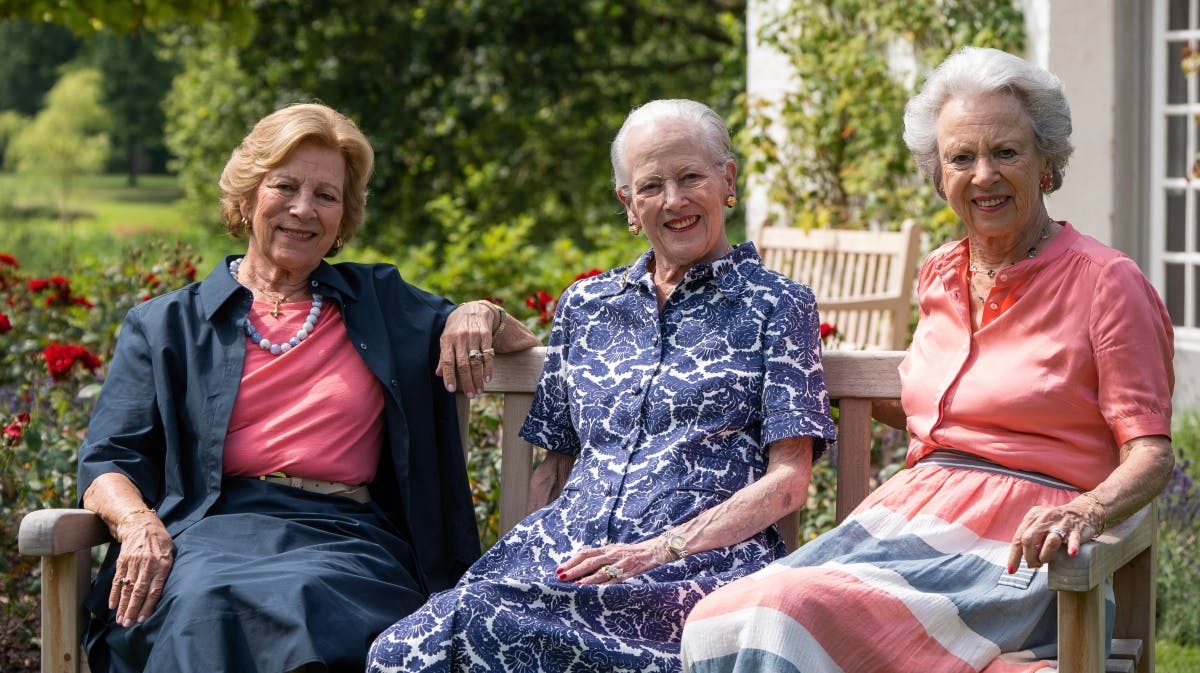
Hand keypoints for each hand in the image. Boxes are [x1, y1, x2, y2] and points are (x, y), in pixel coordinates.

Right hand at [109, 511, 173, 626]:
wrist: (142, 525)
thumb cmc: (160, 543)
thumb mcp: (170, 555)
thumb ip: (165, 574)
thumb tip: (162, 595)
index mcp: (162, 565)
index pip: (154, 589)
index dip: (148, 605)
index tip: (143, 620)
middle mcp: (147, 564)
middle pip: (138, 591)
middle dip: (133, 610)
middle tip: (128, 625)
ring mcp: (133, 563)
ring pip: (127, 588)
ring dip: (123, 606)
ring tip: (120, 620)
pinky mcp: (122, 561)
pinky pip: (117, 580)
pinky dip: (114, 594)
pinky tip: (112, 606)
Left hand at [437, 301, 498, 396]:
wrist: (473, 309)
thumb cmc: (457, 327)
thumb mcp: (446, 338)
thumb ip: (443, 356)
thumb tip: (439, 374)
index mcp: (447, 339)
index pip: (446, 361)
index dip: (448, 376)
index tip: (450, 390)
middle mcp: (460, 338)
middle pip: (462, 364)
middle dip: (466, 382)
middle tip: (470, 395)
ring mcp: (473, 336)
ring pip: (475, 362)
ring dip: (477, 378)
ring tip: (478, 391)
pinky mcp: (485, 335)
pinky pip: (487, 355)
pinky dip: (488, 368)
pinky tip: (487, 379)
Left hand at [556, 540, 671, 584]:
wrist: (657, 549)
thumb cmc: (635, 553)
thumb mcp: (616, 552)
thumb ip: (603, 558)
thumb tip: (583, 568)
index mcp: (607, 549)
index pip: (585, 553)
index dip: (571, 561)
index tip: (559, 570)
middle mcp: (612, 553)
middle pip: (589, 560)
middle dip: (574, 569)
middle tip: (561, 577)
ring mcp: (622, 562)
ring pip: (601, 570)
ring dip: (586, 578)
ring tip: (575, 585)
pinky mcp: (631, 570)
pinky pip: (616, 578)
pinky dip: (605, 584)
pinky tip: (597, 589)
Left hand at [1006, 497, 1102, 571]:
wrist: (1082, 512)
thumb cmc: (1056, 524)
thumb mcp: (1040, 526)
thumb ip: (1032, 542)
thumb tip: (1027, 564)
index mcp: (1032, 517)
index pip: (1018, 538)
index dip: (1014, 556)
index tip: (1012, 570)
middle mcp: (1044, 518)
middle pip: (1029, 539)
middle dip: (1029, 556)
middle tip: (1035, 564)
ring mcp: (1061, 523)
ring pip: (1049, 541)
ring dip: (1045, 555)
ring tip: (1046, 561)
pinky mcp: (1077, 529)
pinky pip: (1073, 539)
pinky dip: (1072, 547)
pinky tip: (1071, 553)